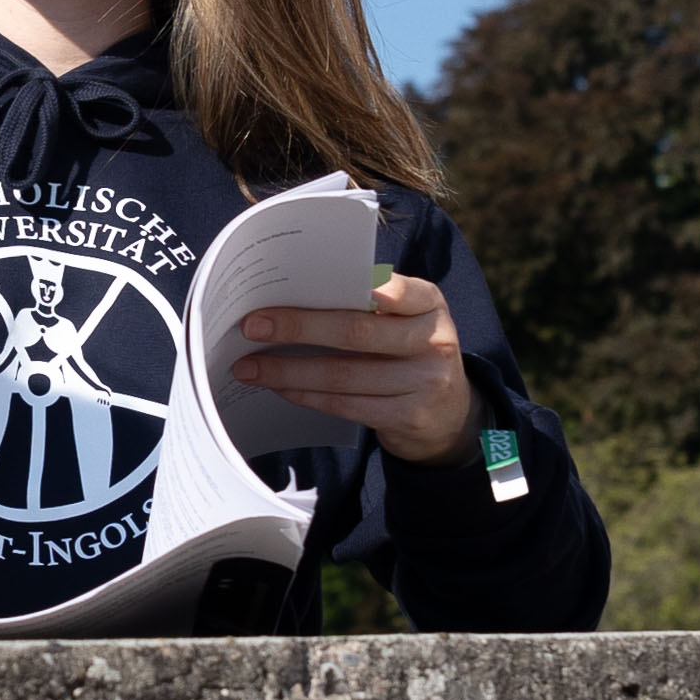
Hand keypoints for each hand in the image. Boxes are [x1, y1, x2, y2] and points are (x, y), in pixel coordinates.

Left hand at [229, 278, 477, 460]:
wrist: (449, 415)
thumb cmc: (409, 353)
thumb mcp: (407, 322)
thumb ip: (370, 307)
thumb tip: (294, 299)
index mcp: (430, 305)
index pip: (404, 291)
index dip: (375, 289)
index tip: (327, 283)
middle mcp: (433, 341)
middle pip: (358, 332)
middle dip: (299, 327)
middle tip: (253, 325)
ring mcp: (424, 382)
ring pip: (344, 374)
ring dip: (289, 371)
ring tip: (250, 366)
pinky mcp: (407, 416)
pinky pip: (346, 404)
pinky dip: (307, 395)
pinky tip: (280, 388)